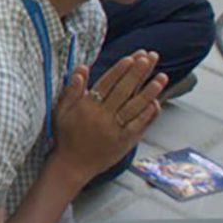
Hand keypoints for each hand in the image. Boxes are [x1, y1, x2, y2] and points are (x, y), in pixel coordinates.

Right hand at [54, 51, 165, 179]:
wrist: (72, 165)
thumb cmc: (66, 136)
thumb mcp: (61, 110)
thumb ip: (72, 89)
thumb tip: (83, 68)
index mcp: (87, 107)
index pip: (107, 83)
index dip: (120, 70)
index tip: (132, 57)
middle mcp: (103, 116)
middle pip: (124, 91)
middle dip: (138, 73)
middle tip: (150, 58)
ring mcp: (116, 129)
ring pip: (135, 107)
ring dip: (150, 91)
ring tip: (161, 77)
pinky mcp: (125, 141)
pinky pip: (140, 125)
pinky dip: (149, 114)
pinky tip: (157, 102)